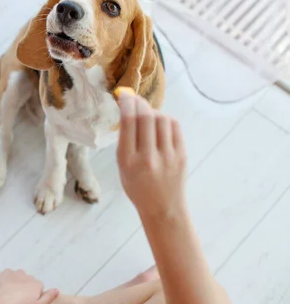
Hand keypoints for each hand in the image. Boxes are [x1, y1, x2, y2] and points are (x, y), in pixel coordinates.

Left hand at [0, 269, 58, 303]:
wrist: (0, 300)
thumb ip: (48, 298)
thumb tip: (57, 290)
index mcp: (37, 284)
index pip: (39, 288)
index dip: (34, 296)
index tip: (27, 303)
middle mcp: (28, 275)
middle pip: (29, 281)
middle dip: (25, 288)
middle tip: (18, 300)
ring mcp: (16, 272)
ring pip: (19, 277)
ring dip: (16, 283)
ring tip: (10, 294)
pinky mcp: (6, 272)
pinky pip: (8, 275)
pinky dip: (7, 280)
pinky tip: (3, 288)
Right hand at [116, 91, 187, 219]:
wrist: (162, 208)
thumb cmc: (137, 187)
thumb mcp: (122, 168)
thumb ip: (125, 142)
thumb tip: (130, 112)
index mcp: (128, 161)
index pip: (128, 123)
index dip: (126, 104)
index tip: (124, 95)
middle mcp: (147, 157)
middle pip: (145, 117)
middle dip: (139, 103)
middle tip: (135, 99)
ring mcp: (167, 156)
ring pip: (161, 119)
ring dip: (153, 112)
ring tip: (148, 116)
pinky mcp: (181, 155)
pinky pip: (174, 127)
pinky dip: (166, 120)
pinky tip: (160, 123)